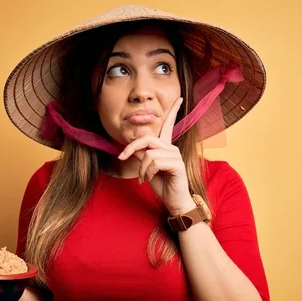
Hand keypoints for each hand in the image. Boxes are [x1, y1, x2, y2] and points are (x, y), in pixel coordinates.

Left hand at [118, 97, 195, 215]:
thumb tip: (134, 147)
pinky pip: (154, 162)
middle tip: (122, 158)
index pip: (168, 125)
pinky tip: (149, 179)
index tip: (180, 98)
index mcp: (165, 147)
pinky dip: (146, 172)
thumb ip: (142, 156)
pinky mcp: (177, 164)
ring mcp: (175, 155)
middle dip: (131, 147)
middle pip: (147, 138)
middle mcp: (171, 148)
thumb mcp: (146, 169)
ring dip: (141, 168)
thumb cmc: (162, 185)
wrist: (174, 202)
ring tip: (143, 178)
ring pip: (149, 153)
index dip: (173, 111)